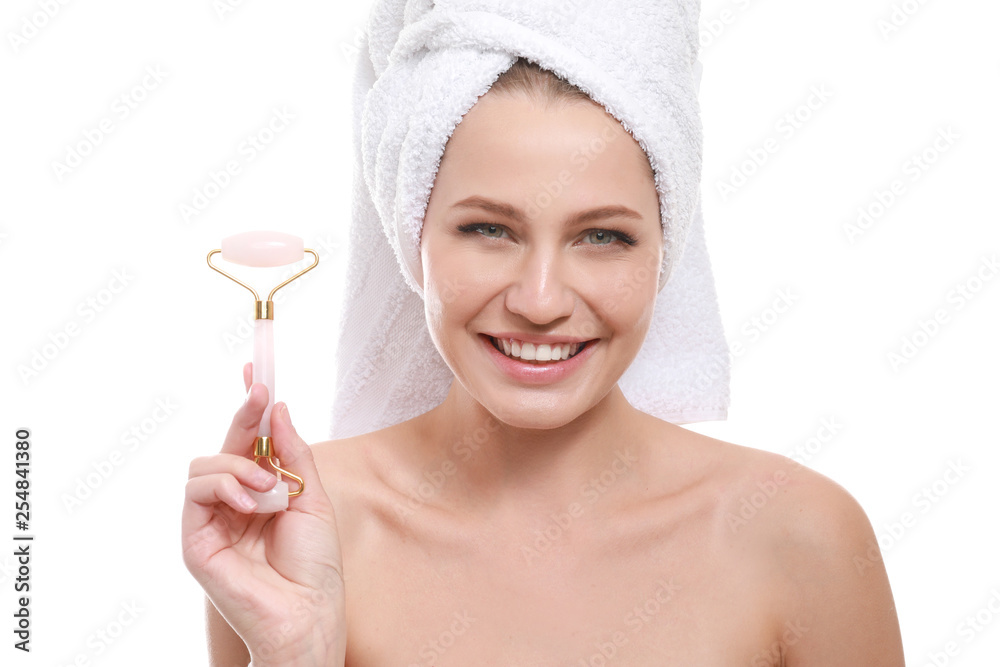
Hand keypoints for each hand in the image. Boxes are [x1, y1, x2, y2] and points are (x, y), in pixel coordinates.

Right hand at [182, 362, 345, 665]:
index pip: (249, 440)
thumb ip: (293, 453)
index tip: (254, 371)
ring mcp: (211, 519)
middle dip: (243, 414)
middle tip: (259, 391)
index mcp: (262, 491)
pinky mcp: (195, 539)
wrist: (307, 611)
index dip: (249, 407)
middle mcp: (234, 501)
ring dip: (242, 466)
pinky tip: (252, 502)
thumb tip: (278, 408)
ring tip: (271, 491)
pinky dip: (226, 486)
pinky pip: (196, 491)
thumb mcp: (312, 496)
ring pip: (206, 463)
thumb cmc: (314, 564)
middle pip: (226, 444)